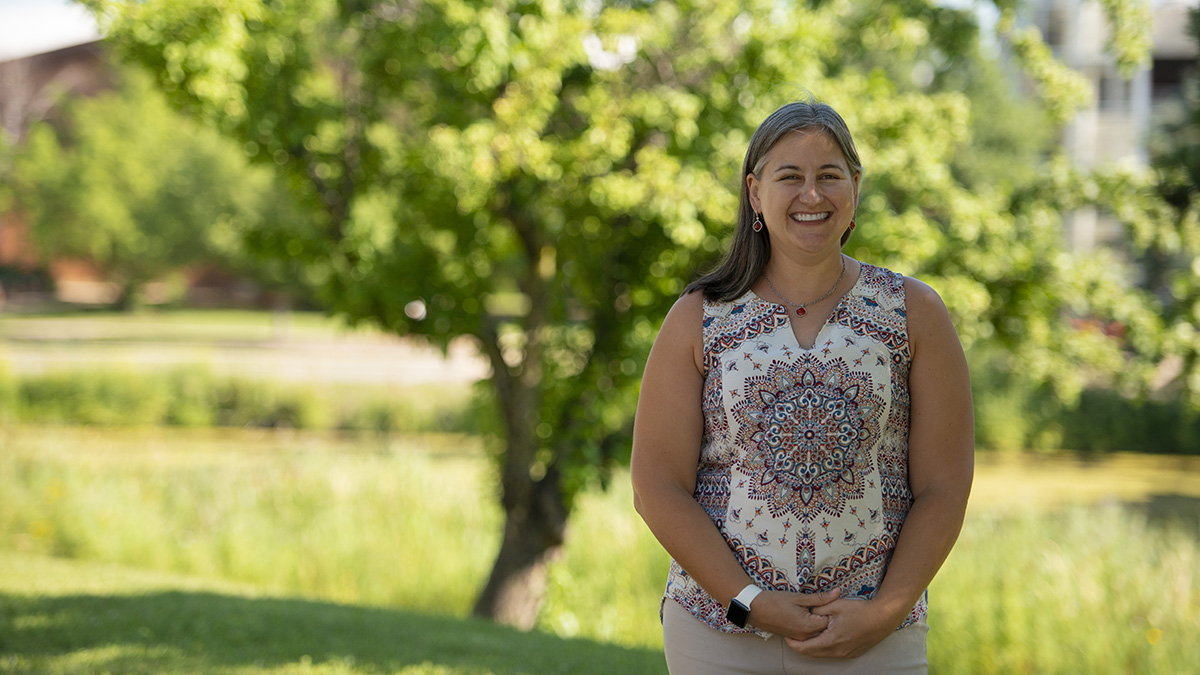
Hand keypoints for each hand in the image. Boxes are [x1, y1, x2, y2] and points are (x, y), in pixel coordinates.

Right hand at [747, 588, 840, 639]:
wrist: (755, 609)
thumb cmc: (776, 601)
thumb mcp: (799, 597)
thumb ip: (820, 597)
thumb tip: (838, 593)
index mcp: (808, 626)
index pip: (830, 621)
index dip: (831, 610)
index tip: (827, 601)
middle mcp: (805, 636)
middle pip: (825, 629)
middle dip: (826, 617)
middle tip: (821, 603)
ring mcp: (799, 638)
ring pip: (817, 632)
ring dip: (818, 621)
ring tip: (812, 608)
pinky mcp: (794, 637)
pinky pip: (808, 634)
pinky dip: (810, 625)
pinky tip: (805, 615)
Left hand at [783, 598, 900, 658]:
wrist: (882, 618)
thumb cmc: (859, 611)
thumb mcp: (835, 605)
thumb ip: (818, 608)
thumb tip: (807, 611)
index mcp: (830, 641)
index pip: (805, 649)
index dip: (793, 644)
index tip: (786, 636)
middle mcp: (837, 651)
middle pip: (812, 653)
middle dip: (801, 645)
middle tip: (793, 635)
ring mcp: (845, 654)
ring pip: (823, 654)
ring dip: (813, 646)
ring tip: (807, 634)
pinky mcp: (852, 653)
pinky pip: (833, 653)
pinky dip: (825, 646)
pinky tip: (824, 636)